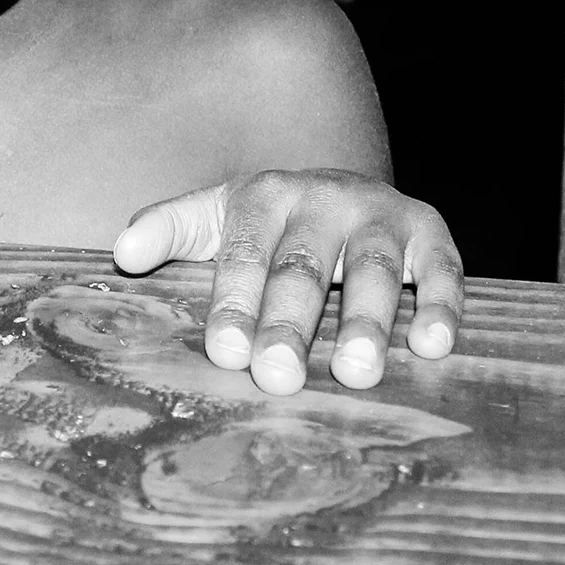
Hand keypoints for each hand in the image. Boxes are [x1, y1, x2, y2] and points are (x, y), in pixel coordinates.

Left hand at [112, 169, 462, 395]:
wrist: (337, 189)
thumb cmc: (263, 223)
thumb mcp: (211, 218)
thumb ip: (167, 231)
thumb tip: (122, 253)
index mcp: (262, 198)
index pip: (244, 255)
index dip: (235, 304)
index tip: (227, 353)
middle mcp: (322, 200)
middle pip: (303, 269)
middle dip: (289, 324)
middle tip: (278, 376)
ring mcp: (378, 215)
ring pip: (373, 270)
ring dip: (368, 322)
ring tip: (356, 373)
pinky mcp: (428, 232)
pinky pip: (442, 268)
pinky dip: (442, 305)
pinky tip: (433, 345)